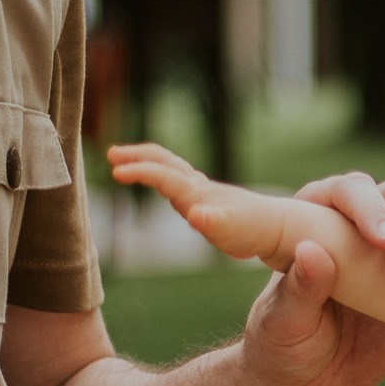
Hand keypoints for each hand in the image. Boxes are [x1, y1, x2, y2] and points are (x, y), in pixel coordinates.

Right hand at [106, 143, 292, 266]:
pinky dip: (157, 173)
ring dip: (144, 161)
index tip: (116, 171)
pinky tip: (151, 178)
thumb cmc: (252, 230)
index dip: (140, 171)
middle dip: (137, 156)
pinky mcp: (201, 199)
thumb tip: (196, 214)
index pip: (164, 176)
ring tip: (120, 162)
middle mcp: (196, 187)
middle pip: (163, 162)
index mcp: (197, 193)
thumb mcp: (232, 230)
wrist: (273, 227)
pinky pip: (173, 179)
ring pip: (167, 167)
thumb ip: (214, 222)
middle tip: (110, 154)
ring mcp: (198, 190)